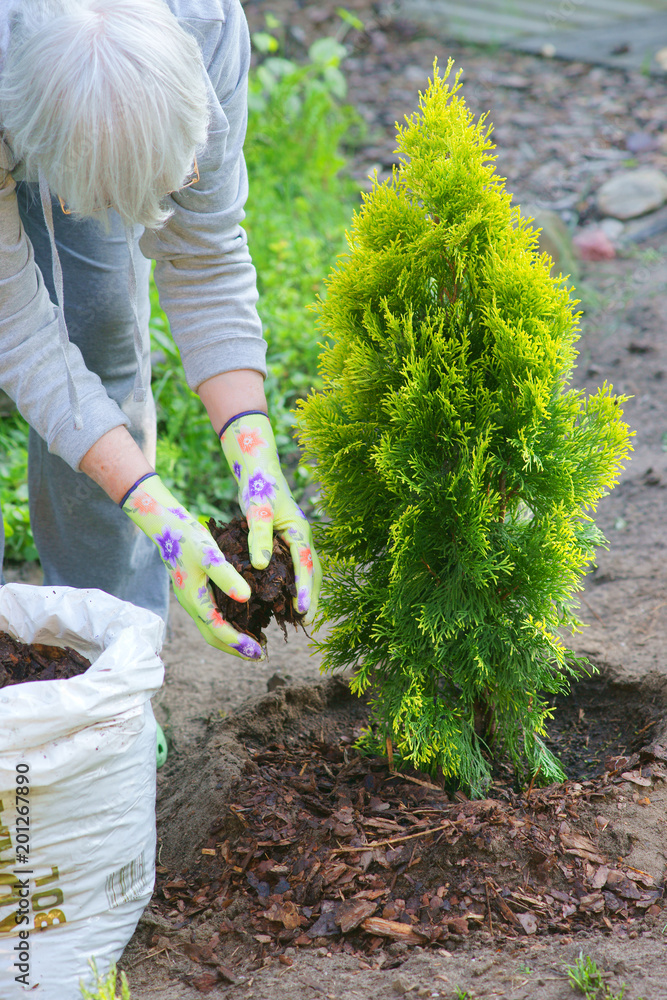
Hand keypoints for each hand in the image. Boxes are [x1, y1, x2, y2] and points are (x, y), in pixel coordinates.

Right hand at [121, 473, 263, 658]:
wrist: (166, 525)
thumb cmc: (188, 538)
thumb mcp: (210, 555)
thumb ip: (227, 576)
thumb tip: (246, 598)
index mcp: (195, 599)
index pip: (218, 630)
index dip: (238, 643)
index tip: (258, 651)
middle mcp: (192, 604)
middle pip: (213, 636)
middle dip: (235, 648)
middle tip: (258, 656)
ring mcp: (191, 598)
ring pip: (211, 627)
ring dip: (231, 638)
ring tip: (253, 643)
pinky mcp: (194, 591)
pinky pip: (211, 615)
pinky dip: (226, 624)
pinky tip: (241, 618)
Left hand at [220, 411, 321, 624]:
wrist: (259, 470)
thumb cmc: (259, 487)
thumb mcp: (256, 510)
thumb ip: (259, 537)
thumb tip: (262, 566)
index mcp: (299, 530)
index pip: (305, 565)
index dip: (305, 589)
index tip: (304, 610)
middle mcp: (302, 537)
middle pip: (312, 572)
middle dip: (312, 596)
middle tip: (307, 621)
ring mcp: (296, 540)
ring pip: (306, 571)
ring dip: (305, 592)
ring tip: (299, 616)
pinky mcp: (286, 542)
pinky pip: (294, 567)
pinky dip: (293, 583)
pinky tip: (283, 597)